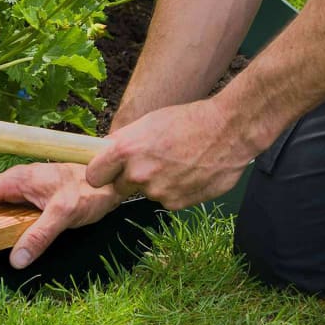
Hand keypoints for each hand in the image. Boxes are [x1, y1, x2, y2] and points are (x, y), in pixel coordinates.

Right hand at [0, 163, 124, 268]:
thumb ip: (40, 236)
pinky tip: (10, 237)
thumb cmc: (90, 190)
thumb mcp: (64, 215)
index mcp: (18, 179)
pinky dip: (6, 222)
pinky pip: (14, 209)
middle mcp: (19, 182)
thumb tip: (17, 260)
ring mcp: (28, 188)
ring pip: (0, 205)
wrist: (114, 179)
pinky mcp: (38, 196)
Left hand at [86, 98, 250, 208]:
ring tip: (178, 162)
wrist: (229, 131)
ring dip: (157, 182)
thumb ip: (124, 142)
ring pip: (146, 192)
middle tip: (152, 161)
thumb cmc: (189, 120)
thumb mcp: (149, 122)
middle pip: (120, 186)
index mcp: (126, 150)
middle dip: (130, 177)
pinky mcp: (175, 204)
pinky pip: (166, 199)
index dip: (101, 173)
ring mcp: (156, 192)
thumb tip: (105, 154)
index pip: (94, 175)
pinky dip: (175, 190)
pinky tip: (189, 173)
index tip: (107, 171)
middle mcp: (138, 174)